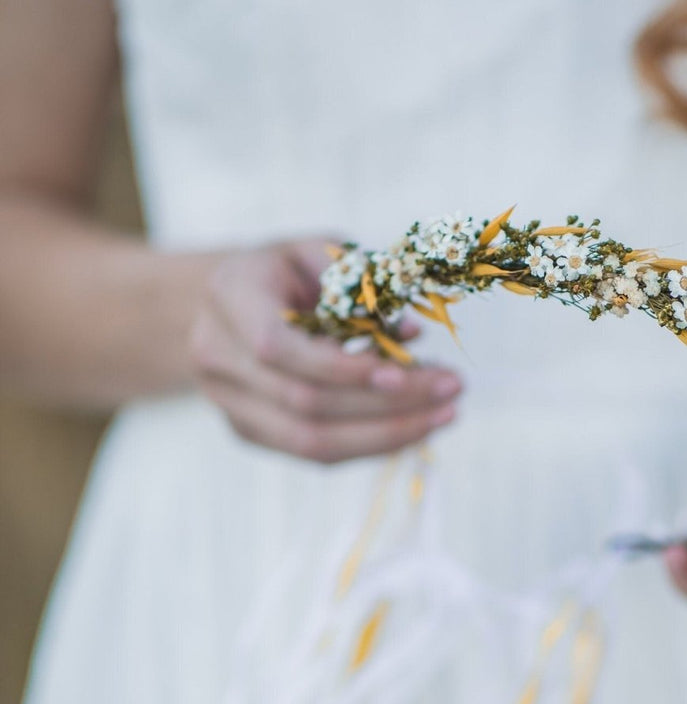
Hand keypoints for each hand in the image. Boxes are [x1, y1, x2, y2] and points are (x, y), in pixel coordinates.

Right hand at [191, 240, 461, 461]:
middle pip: (305, 403)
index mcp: (230, 298)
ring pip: (311, 441)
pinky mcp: (251, 433)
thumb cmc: (282, 270)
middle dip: (387, 403)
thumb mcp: (318, 250)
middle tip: (452, 388)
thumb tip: (410, 334)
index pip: (281, 349)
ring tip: (444, 414)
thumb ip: (359, 283)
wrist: (221, 302)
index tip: (407, 370)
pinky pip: (316, 452)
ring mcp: (230, 404)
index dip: (344, 367)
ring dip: (387, 434)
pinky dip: (371, 443)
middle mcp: (218, 358)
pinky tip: (415, 427)